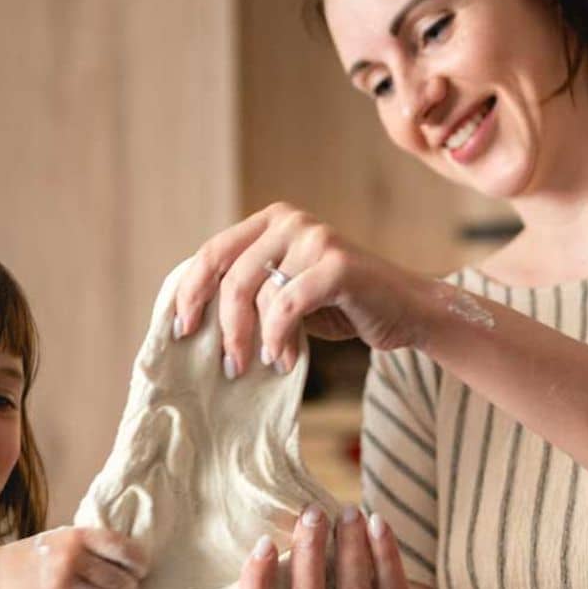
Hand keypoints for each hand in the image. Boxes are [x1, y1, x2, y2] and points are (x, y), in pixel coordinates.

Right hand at [0, 527, 145, 588]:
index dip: (139, 563)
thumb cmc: (39, 555)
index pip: (123, 549)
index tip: (140, 570)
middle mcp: (71, 559)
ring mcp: (61, 586)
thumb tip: (134, 559)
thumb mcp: (64, 537)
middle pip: (120, 581)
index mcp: (78, 536)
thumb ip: (92, 544)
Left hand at [172, 204, 433, 373]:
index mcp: (270, 221)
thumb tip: (193, 320)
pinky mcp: (337, 264)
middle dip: (225, 328)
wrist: (404, 310)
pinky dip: (280, 337)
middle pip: (232, 278)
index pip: (213, 252)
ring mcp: (315, 238)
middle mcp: (290, 221)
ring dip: (257, 340)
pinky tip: (284, 359)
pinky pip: (288, 305)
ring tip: (267, 363)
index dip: (190, 292)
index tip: (183, 330)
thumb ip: (250, 290)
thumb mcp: (285, 291)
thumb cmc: (340, 305)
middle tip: (229, 366)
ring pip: (260, 294)